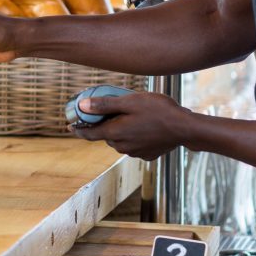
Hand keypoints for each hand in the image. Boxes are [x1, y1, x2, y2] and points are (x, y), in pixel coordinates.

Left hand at [72, 91, 190, 159]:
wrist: (185, 127)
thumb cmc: (158, 111)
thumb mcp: (129, 101)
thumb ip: (104, 105)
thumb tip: (81, 106)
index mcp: (114, 134)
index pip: (88, 134)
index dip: (78, 129)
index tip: (70, 126)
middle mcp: (122, 146)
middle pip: (106, 135)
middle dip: (106, 124)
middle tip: (114, 109)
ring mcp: (135, 152)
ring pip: (120, 140)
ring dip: (121, 129)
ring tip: (133, 115)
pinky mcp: (147, 154)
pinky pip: (134, 144)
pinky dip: (135, 135)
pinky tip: (145, 125)